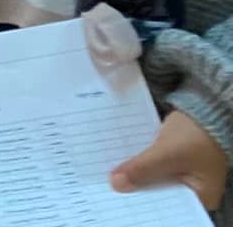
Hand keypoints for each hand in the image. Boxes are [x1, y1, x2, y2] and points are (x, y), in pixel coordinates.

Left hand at [113, 110, 227, 207]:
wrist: (205, 107)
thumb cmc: (196, 133)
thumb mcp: (167, 153)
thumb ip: (143, 169)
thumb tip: (116, 184)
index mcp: (201, 197)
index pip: (169, 207)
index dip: (144, 202)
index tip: (118, 198)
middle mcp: (194, 190)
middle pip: (160, 193)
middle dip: (137, 188)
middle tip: (109, 186)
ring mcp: (184, 175)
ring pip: (154, 179)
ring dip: (136, 175)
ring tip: (109, 175)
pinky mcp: (175, 161)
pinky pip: (154, 167)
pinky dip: (141, 165)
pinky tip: (120, 163)